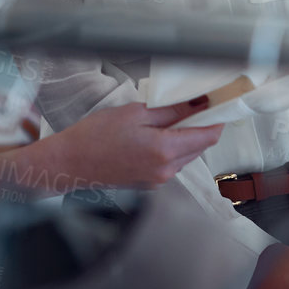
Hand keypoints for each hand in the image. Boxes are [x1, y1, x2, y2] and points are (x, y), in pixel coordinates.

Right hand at [43, 98, 224, 188]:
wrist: (70, 163)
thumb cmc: (95, 135)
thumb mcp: (135, 113)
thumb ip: (170, 110)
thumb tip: (197, 104)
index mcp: (165, 150)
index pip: (208, 136)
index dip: (216, 118)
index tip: (218, 104)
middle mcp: (166, 170)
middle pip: (199, 146)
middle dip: (199, 126)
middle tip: (191, 105)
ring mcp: (158, 180)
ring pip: (185, 155)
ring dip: (184, 138)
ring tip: (166, 119)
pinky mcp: (149, 184)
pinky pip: (170, 164)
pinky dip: (170, 149)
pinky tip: (153, 136)